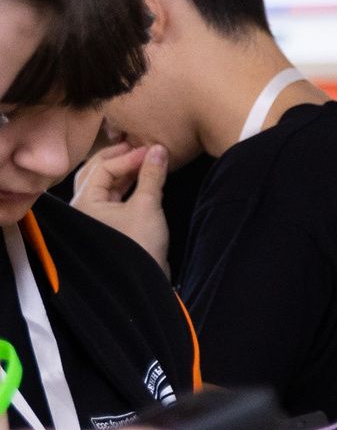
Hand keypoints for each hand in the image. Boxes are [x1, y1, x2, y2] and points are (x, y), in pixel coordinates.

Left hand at [72, 141, 171, 272]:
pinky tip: (144, 179)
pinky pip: (114, 197)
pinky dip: (128, 185)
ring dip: (125, 172)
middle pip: (96, 172)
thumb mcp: (147, 206)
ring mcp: (96, 217)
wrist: (144, 281)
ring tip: (145, 161)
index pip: (103, 168)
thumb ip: (151, 175)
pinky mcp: (110, 224)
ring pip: (105, 185)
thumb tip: (158, 149)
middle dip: (119, 159)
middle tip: (141, 148)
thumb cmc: (140, 244)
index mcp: (84, 202)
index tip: (151, 150)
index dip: (128, 156)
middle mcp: (84, 207)